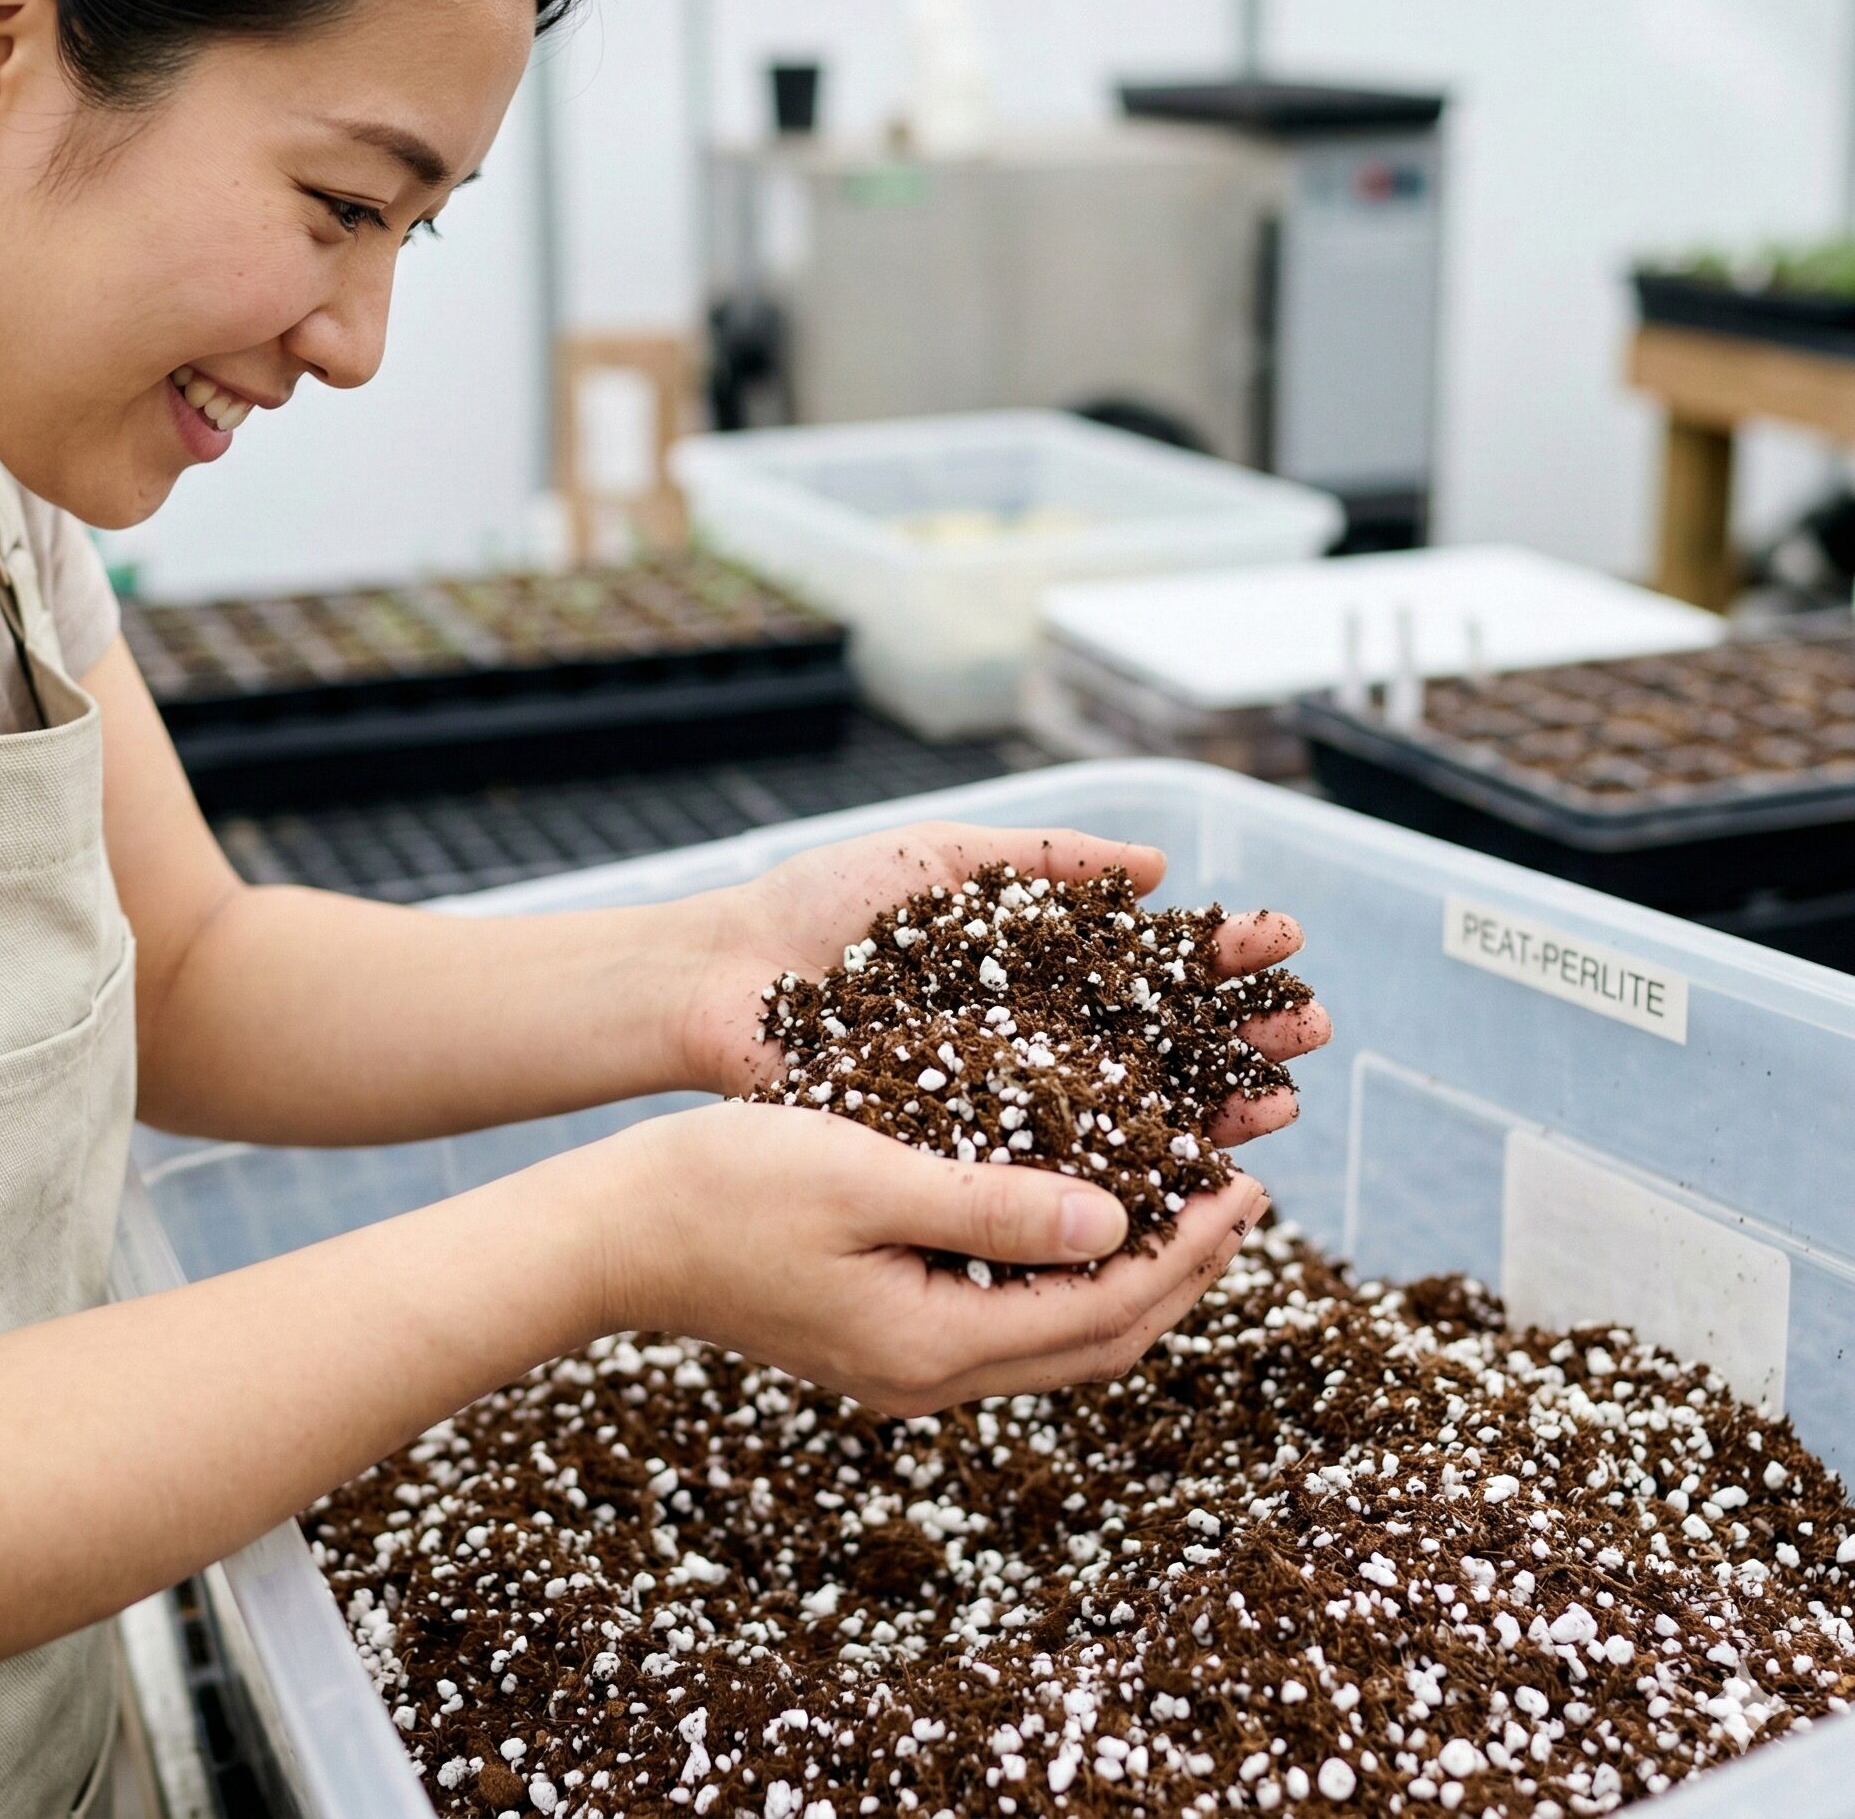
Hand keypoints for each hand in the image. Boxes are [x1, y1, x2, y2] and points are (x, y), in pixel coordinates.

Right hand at [595, 1099, 1273, 1416]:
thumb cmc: (727, 1187)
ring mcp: (902, 1362)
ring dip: (1131, 1273)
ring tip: (1184, 1201)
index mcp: (931, 1343)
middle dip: (1182, 1271)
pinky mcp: (882, 1332)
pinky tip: (1082, 1209)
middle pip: (1096, 1341)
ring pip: (1056, 1335)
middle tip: (1242, 1195)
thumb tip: (1115, 1221)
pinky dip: (1066, 1270)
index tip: (1245, 1183)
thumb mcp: (868, 1176)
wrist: (616, 1231)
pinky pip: (1009, 1316)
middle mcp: (928, 1372)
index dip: (1187, 1250)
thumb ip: (993, 1205)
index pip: (1103, 1310)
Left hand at [674, 821, 1329, 1142]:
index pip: (1148, 962)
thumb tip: (1156, 867)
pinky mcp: (961, 1153)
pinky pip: (1054, 1170)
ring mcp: (1001, 1100)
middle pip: (1158, 1041)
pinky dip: (1121, 1173)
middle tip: (1311, 1027)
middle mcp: (1031, 1037)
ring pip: (1125, 1112)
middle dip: (1236, 1034)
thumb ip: (1046, 862)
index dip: (1215, 956)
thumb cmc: (821, 908)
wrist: (723, 977)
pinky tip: (1185, 1169)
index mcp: (1032, 964)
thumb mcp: (942, 863)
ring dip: (1206, 1107)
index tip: (1282, 940)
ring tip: (1278, 1102)